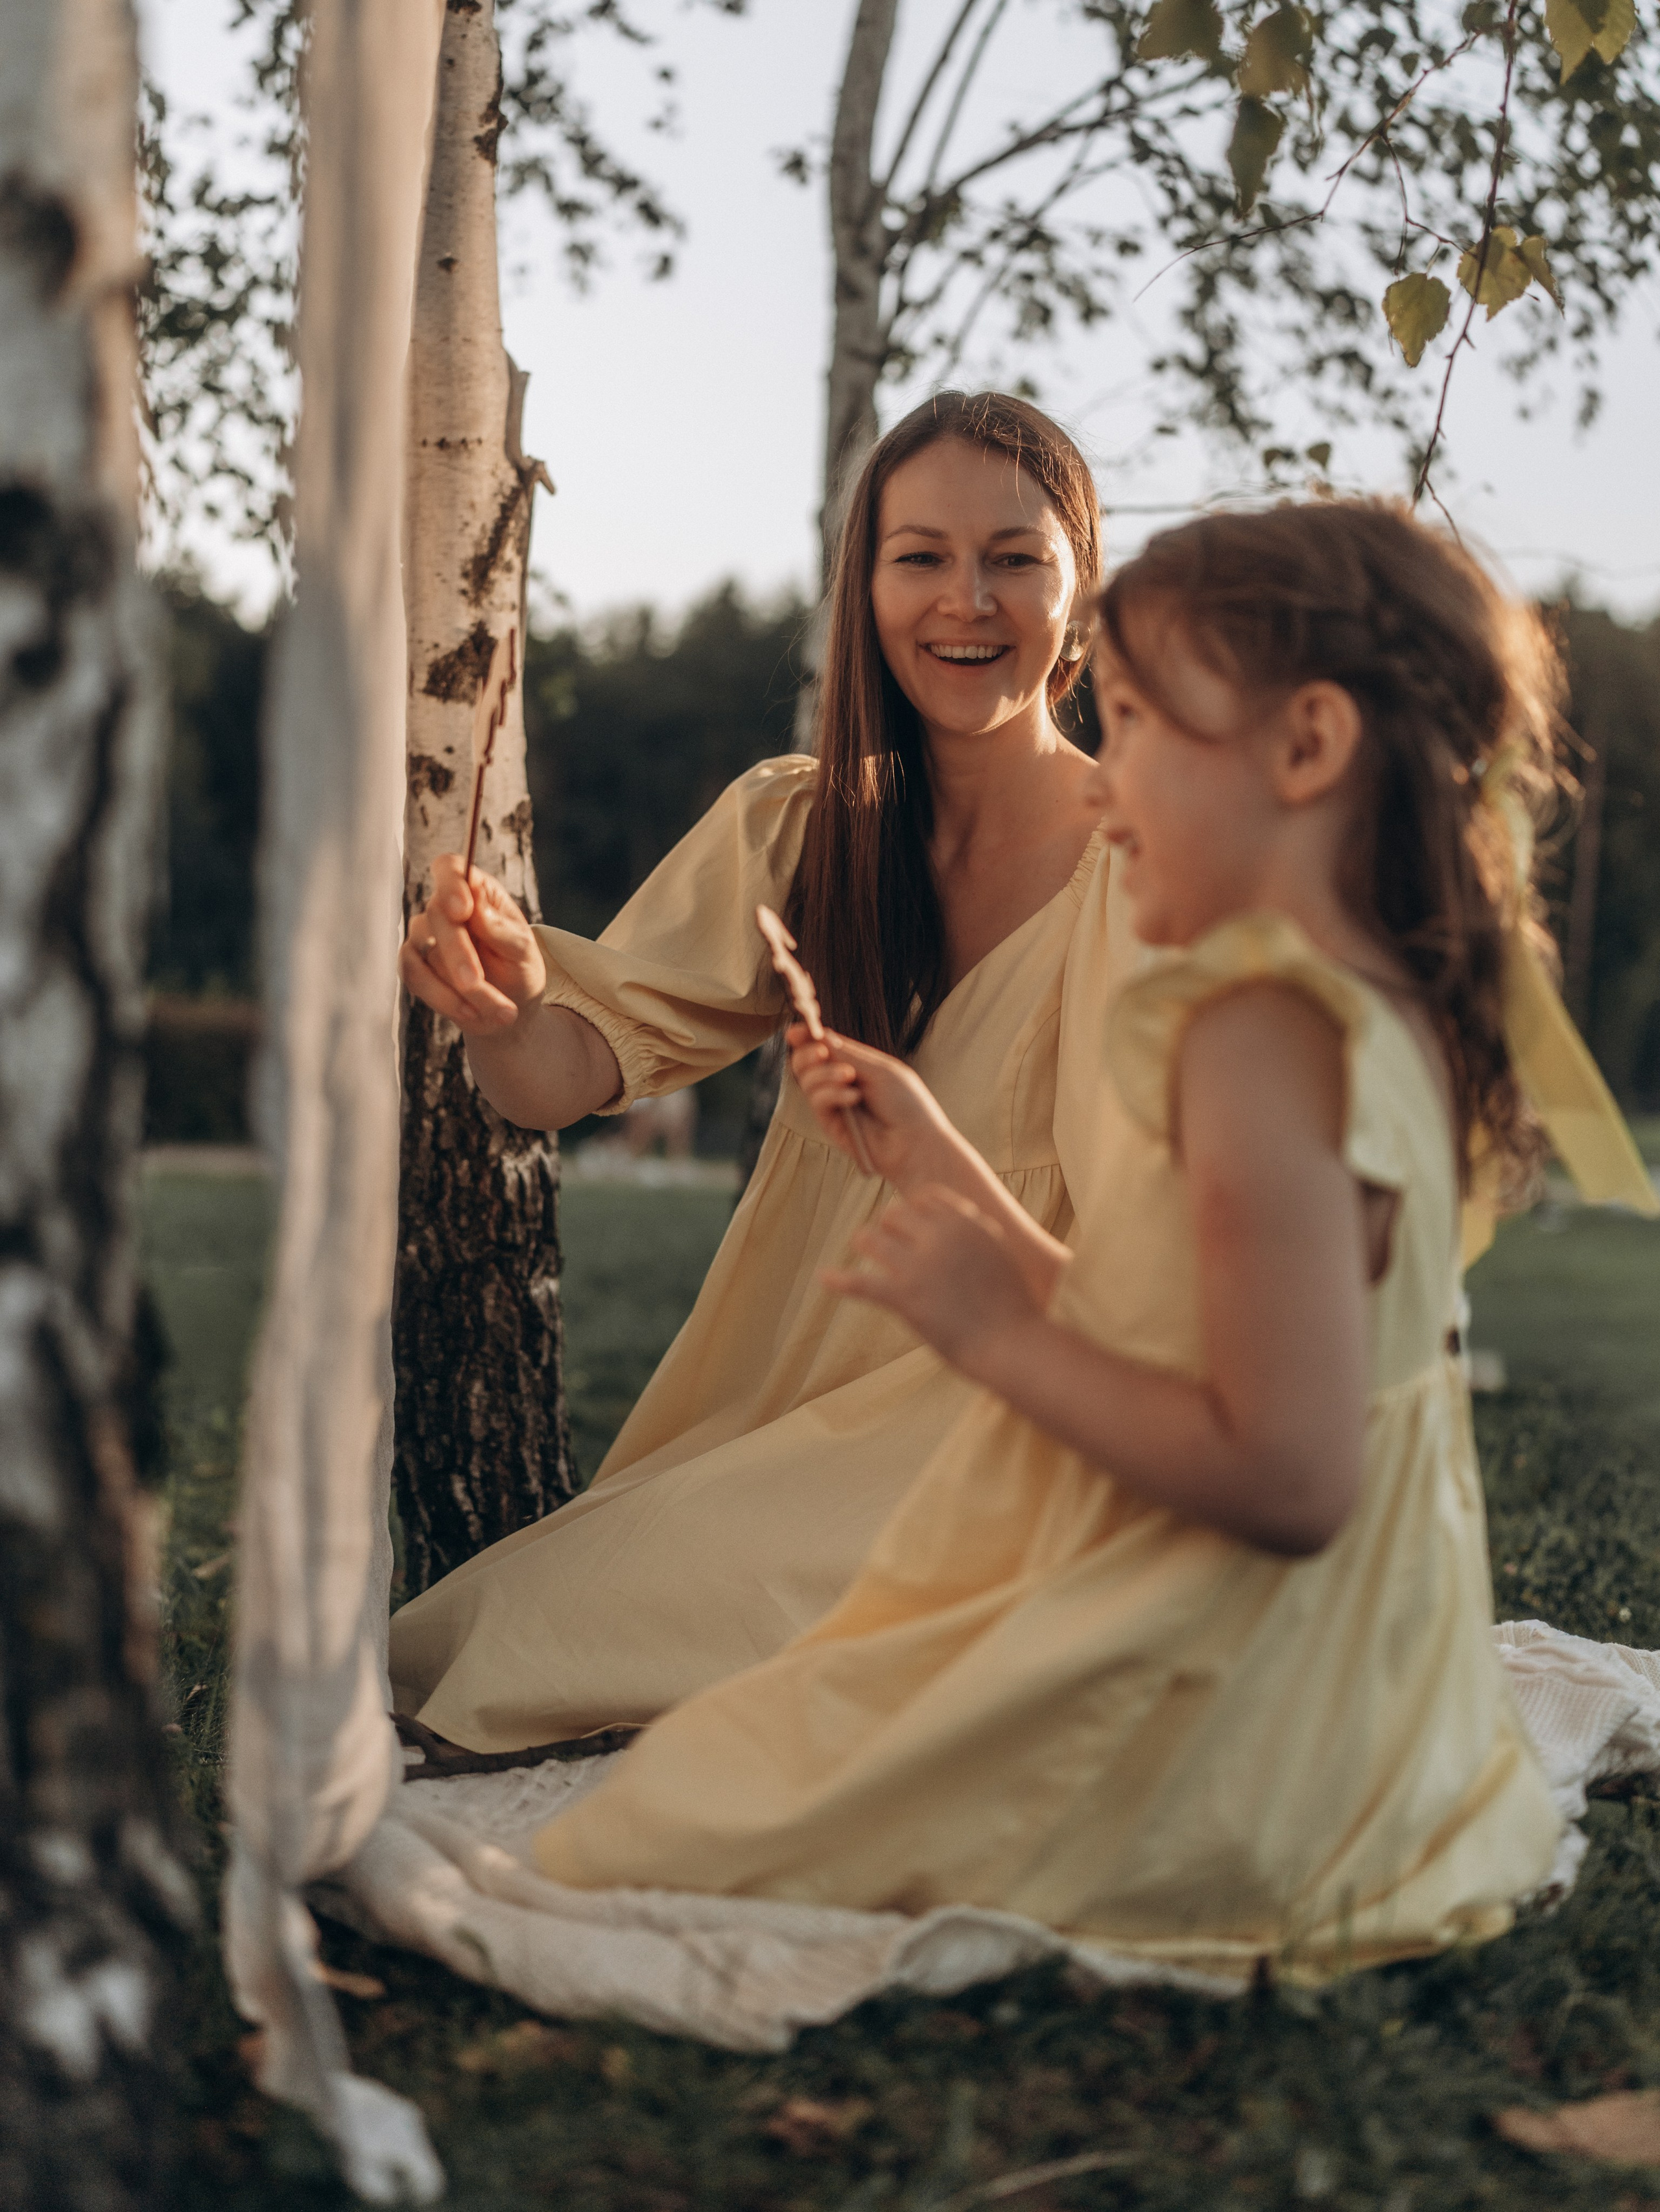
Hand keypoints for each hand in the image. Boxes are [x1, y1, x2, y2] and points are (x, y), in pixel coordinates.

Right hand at [400, 854, 545, 1031]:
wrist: (509, 1010)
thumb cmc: (520, 970)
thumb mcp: (524, 951)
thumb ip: (501, 928)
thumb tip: (476, 903)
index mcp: (476, 892)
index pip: (450, 868)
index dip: (450, 884)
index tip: (462, 910)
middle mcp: (445, 908)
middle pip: (436, 914)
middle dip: (457, 953)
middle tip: (475, 982)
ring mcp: (424, 935)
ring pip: (422, 949)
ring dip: (458, 986)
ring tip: (499, 1010)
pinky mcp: (414, 964)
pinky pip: (413, 975)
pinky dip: (442, 997)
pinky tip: (472, 1013)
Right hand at [788, 1024, 964, 1191]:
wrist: (915, 1141)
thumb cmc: (906, 1103)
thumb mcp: (879, 1069)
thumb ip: (847, 1053)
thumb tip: (820, 1034)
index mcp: (855, 1064)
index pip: (823, 1046)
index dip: (806, 1037)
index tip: (795, 1030)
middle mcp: (840, 1083)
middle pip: (805, 1062)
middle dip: (806, 1053)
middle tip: (821, 1052)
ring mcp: (834, 1104)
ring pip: (807, 1080)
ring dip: (825, 1073)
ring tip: (850, 1077)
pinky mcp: (830, 1124)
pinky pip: (817, 1100)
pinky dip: (832, 1094)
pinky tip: (854, 1097)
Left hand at [821, 1184, 1044, 1371]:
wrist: (1015, 1345)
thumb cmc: (1012, 1307)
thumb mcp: (998, 1252)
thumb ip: (973, 1231)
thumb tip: (952, 1219)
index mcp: (966, 1221)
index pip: (923, 1198)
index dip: (912, 1212)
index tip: (908, 1227)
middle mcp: (941, 1236)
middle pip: (893, 1214)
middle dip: (888, 1229)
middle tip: (888, 1248)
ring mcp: (921, 1266)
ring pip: (871, 1239)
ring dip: (865, 1246)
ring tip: (865, 1255)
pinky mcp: (905, 1298)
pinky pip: (860, 1282)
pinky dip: (839, 1280)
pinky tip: (823, 1278)